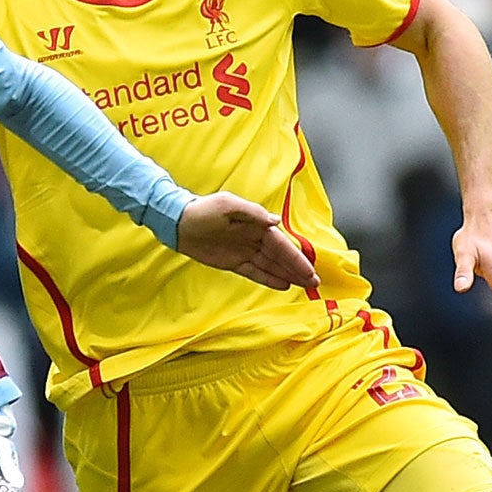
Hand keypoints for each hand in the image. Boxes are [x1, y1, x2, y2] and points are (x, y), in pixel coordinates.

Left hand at [175, 193, 319, 292]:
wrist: (178, 223)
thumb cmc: (202, 210)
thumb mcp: (228, 205)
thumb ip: (252, 213)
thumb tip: (276, 221)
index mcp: (256, 224)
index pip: (281, 243)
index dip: (296, 257)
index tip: (310, 269)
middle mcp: (254, 238)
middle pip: (280, 256)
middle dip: (297, 269)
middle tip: (314, 282)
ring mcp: (245, 251)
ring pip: (271, 266)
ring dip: (288, 275)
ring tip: (305, 286)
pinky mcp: (233, 263)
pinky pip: (255, 272)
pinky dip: (269, 279)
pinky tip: (284, 285)